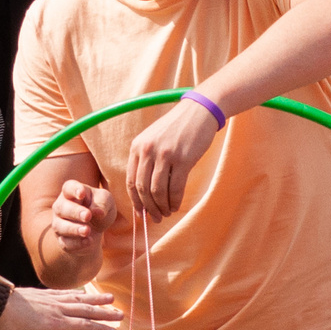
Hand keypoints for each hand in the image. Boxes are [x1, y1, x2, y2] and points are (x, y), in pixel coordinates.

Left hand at [0, 285, 122, 329]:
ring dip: (96, 299)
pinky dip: (79, 293)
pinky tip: (85, 293)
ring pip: (79, 299)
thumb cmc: (9, 325)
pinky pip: (67, 293)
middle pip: (85, 311)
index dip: (99, 328)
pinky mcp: (46, 293)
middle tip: (121, 314)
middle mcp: (57, 310)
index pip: (82, 326)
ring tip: (110, 298)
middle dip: (104, 313)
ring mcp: (52, 300)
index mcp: (55, 324)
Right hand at [47, 179, 115, 261]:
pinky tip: (88, 241)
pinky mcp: (62, 240)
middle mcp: (61, 207)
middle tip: (88, 216)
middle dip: (74, 212)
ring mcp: (59, 224)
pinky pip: (65, 242)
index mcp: (71, 192)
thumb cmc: (99, 210)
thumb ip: (103, 202)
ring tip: (87, 231)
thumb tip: (97, 211)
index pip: (69, 187)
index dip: (74, 190)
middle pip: (61, 207)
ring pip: (59, 226)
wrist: (95, 233)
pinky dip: (77, 243)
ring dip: (73, 229)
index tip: (82, 194)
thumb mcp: (107, 202)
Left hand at [125, 102, 218, 220]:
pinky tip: (176, 205)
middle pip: (143, 188)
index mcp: (137, 147)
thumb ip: (146, 159)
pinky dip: (175, 201)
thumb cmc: (177, 128)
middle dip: (149, 208)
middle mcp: (148, 150)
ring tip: (167, 212)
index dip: (136, 200)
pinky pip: (175, 188)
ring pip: (158, 191)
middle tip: (156, 218)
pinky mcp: (183, 159)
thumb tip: (144, 191)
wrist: (199, 112)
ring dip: (162, 206)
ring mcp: (165, 154)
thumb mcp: (154, 138)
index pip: (131, 180)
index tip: (141, 212)